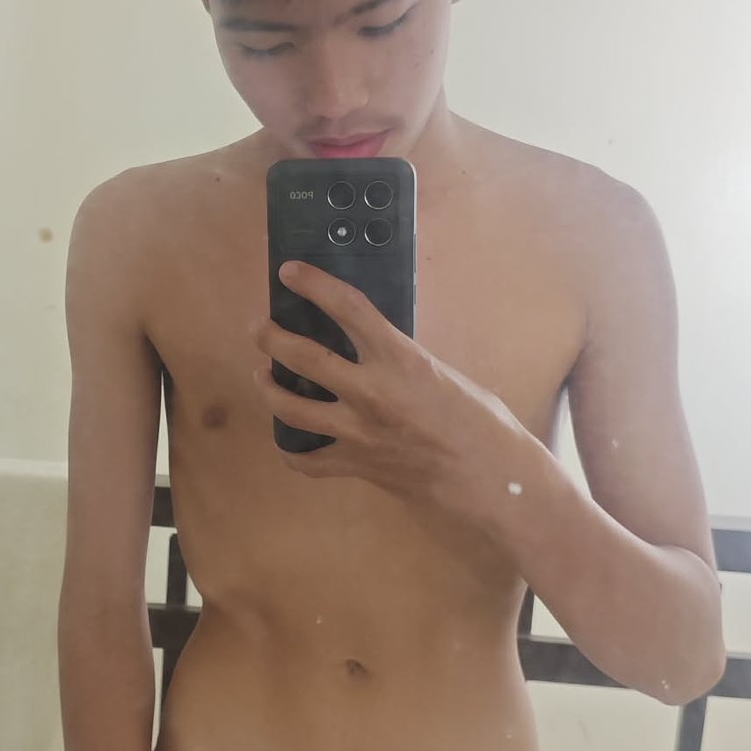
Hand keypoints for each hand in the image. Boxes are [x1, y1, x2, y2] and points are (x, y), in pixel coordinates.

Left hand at [253, 260, 523, 511]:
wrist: (491, 479)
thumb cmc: (481, 422)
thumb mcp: (442, 373)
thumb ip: (401, 359)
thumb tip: (370, 347)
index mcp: (400, 360)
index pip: (347, 308)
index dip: (313, 284)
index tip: (289, 271)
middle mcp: (371, 393)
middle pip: (303, 357)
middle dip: (271, 338)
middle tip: (259, 328)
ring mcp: (359, 433)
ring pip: (290, 408)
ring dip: (268, 388)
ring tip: (262, 376)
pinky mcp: (356, 466)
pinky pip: (307, 461)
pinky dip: (291, 450)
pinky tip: (287, 440)